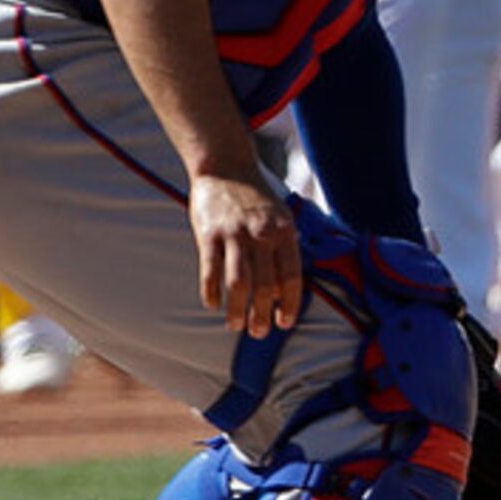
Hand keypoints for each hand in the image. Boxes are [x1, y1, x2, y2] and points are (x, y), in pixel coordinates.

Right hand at [189, 173, 303, 339]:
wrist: (226, 167)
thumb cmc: (257, 197)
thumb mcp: (282, 216)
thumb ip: (286, 247)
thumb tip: (290, 286)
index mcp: (284, 232)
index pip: (291, 276)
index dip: (290, 303)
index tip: (285, 323)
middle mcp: (261, 235)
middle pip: (265, 286)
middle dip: (263, 314)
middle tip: (259, 332)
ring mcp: (234, 236)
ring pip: (238, 284)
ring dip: (237, 310)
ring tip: (237, 326)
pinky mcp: (209, 235)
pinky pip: (210, 272)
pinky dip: (211, 293)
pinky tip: (212, 305)